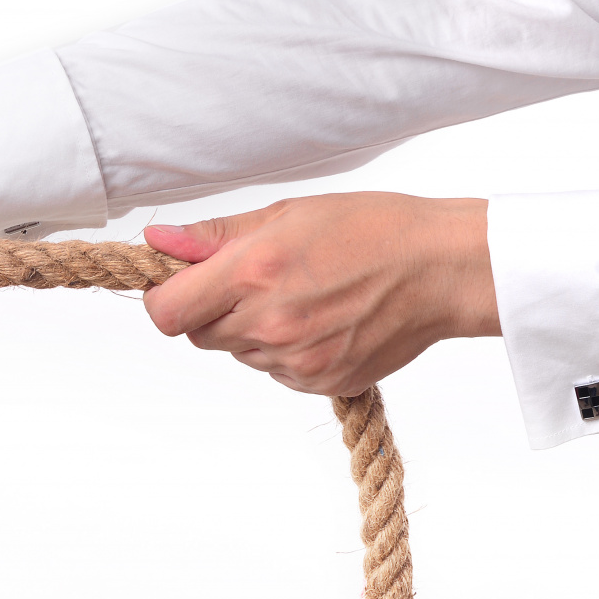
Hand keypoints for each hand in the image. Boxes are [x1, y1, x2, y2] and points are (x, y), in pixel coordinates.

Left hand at [142, 192, 497, 396]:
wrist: (441, 268)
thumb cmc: (370, 229)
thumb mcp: (285, 214)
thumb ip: (214, 236)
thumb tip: (158, 242)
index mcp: (252, 274)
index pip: (166, 312)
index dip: (166, 297)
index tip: (182, 282)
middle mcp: (271, 324)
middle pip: (199, 335)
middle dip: (211, 310)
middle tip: (254, 281)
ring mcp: (299, 361)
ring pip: (240, 354)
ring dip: (251, 331)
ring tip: (300, 295)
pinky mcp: (324, 384)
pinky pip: (278, 372)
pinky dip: (287, 352)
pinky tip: (321, 320)